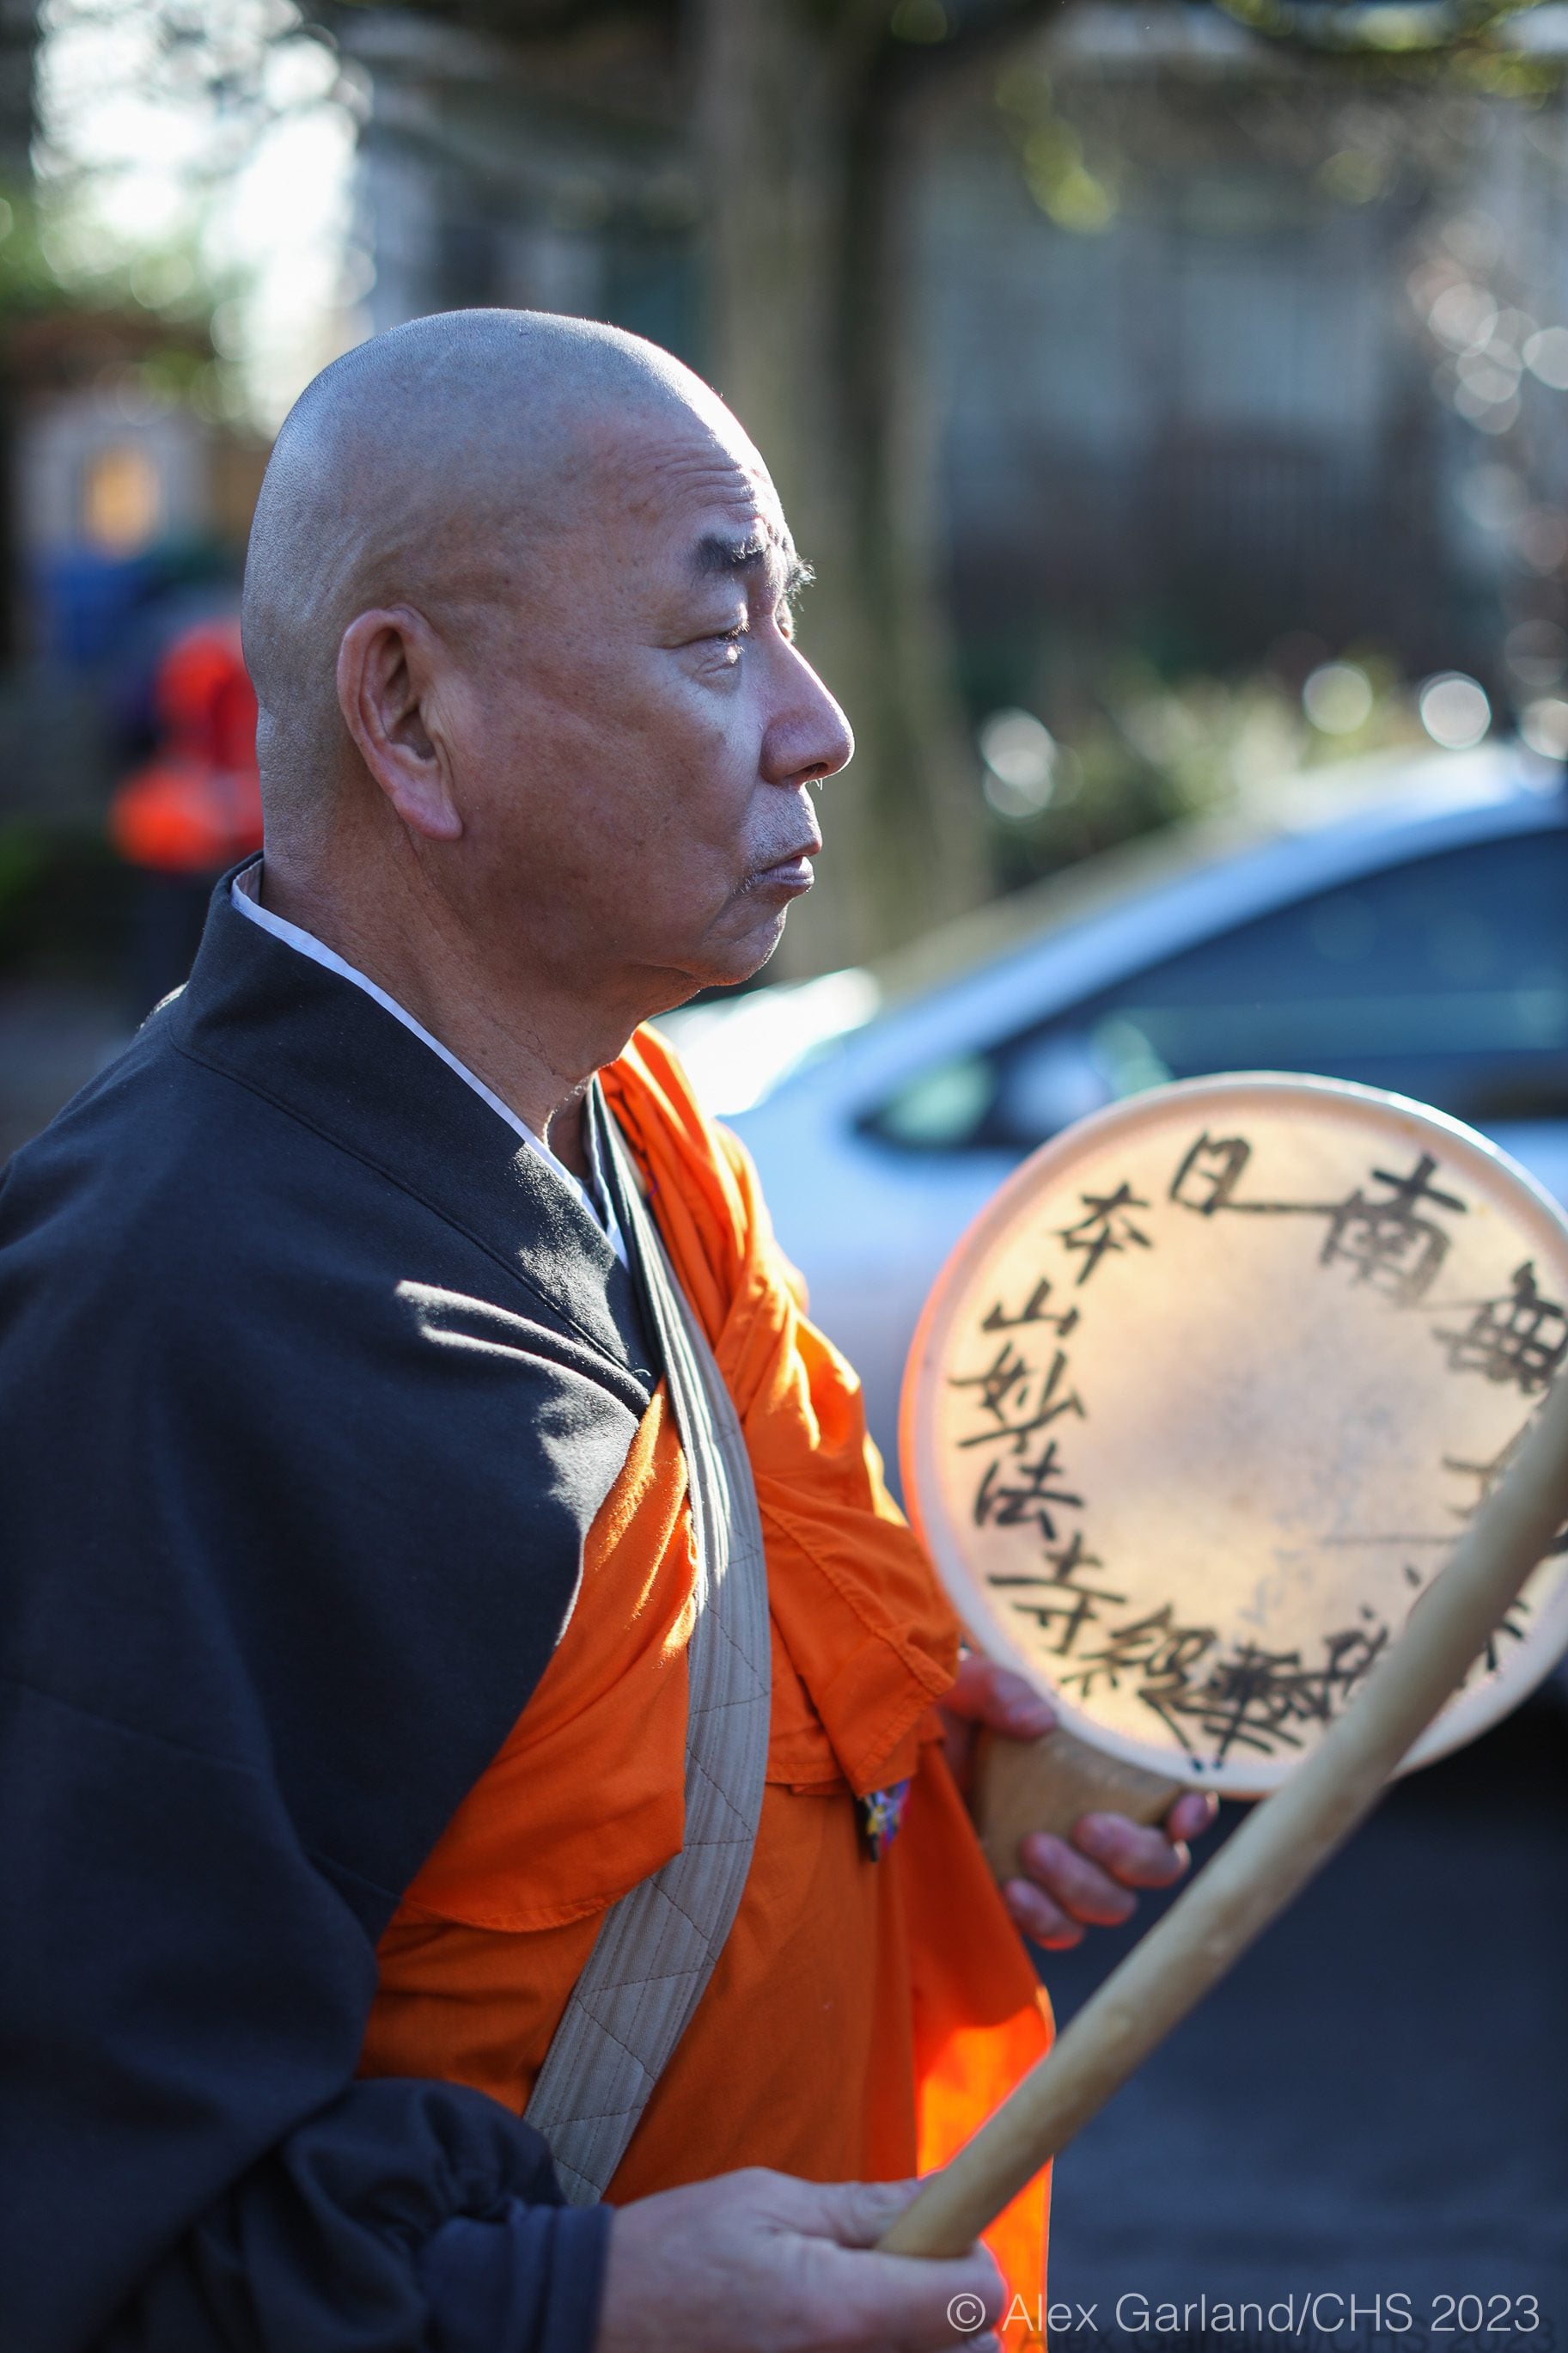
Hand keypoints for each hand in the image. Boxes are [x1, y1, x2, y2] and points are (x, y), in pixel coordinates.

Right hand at [596, 2167, 1003, 2352]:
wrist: (587, 2330)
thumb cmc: (671, 2255)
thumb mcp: (766, 2201)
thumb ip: (865, 2209)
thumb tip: (950, 2192)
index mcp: (837, 2310)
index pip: (977, 2299)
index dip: (970, 2258)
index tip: (941, 2237)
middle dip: (948, 2308)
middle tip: (892, 2274)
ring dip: (914, 2341)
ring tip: (851, 2307)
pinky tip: (826, 2338)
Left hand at [939, 1655, 1217, 1951]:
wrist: (897, 1757)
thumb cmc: (947, 1712)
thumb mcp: (963, 1684)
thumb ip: (998, 1687)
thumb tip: (1041, 1721)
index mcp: (1106, 1768)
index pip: (1179, 1798)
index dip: (1194, 1811)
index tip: (1179, 1812)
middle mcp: (1100, 1822)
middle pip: (1159, 1864)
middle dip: (1134, 1854)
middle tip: (1087, 1826)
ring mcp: (1069, 1867)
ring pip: (1113, 1904)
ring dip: (1082, 1885)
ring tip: (1033, 1848)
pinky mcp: (1031, 1900)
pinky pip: (1060, 1930)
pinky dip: (1044, 1918)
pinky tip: (1011, 1890)